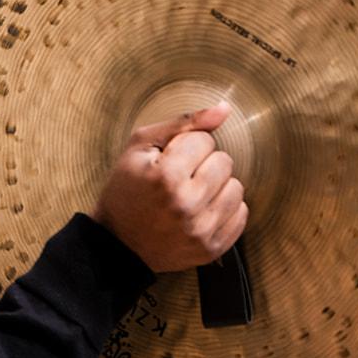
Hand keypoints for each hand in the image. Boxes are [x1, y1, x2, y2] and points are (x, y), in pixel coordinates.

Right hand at [91, 102, 247, 271]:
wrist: (117, 245)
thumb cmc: (126, 191)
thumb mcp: (140, 147)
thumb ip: (184, 123)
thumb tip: (224, 109)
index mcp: (165, 175)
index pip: (205, 140)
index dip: (186, 147)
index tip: (169, 160)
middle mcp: (186, 204)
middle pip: (225, 162)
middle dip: (204, 164)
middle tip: (180, 178)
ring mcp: (200, 230)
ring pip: (237, 188)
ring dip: (217, 187)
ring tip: (192, 195)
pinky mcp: (210, 248)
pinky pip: (240, 215)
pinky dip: (223, 210)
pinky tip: (200, 212)